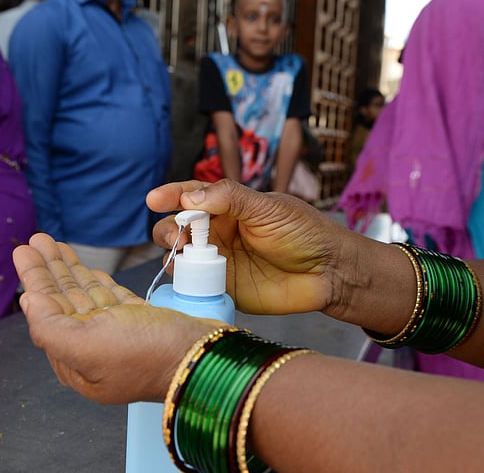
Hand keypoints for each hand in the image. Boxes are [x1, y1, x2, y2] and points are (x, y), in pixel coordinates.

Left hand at [14, 233, 220, 403]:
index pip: (46, 313)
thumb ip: (49, 326)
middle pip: (64, 301)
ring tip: (53, 242)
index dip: (35, 280)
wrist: (202, 354)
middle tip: (35, 240)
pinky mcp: (141, 322)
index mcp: (77, 363)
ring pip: (87, 295)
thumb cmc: (147, 355)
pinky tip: (87, 268)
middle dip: (49, 269)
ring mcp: (119, 335)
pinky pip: (110, 297)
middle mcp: (95, 350)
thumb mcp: (86, 346)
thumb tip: (28, 302)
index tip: (24, 252)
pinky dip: (97, 280)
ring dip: (70, 268)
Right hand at [147, 179, 362, 317]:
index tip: (154, 199)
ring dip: (173, 254)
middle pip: (178, 227)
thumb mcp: (268, 208)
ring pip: (181, 256)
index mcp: (228, 206)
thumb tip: (190, 196)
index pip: (192, 196)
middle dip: (168, 229)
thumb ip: (230, 198)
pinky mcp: (223, 288)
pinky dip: (183, 283)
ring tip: (180, 255)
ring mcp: (218, 261)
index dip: (171, 195)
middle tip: (176, 235)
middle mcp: (218, 232)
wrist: (329, 272)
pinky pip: (194, 285)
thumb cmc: (304, 232)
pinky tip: (184, 280)